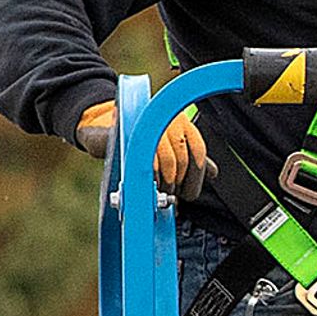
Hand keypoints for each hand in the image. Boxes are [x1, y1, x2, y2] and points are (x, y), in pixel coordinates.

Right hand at [75, 98, 208, 191]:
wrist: (102, 127)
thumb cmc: (139, 141)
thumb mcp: (169, 148)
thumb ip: (190, 158)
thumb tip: (213, 173)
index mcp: (182, 123)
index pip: (197, 151)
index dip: (196, 177)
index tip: (189, 193)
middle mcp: (168, 120)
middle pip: (183, 159)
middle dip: (177, 183)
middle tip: (170, 195)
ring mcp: (149, 124)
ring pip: (167, 161)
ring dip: (164, 181)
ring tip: (158, 190)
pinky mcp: (128, 131)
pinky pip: (146, 158)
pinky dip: (149, 175)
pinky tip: (146, 182)